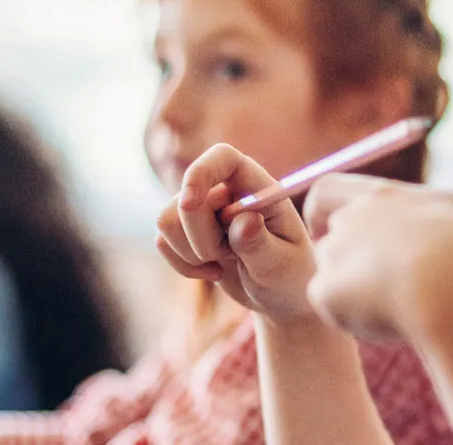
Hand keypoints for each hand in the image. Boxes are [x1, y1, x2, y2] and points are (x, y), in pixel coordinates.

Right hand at [156, 143, 319, 324]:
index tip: (190, 203)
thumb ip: (261, 243)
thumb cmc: (290, 275)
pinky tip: (213, 272)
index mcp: (257, 187)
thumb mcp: (281, 265)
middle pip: (186, 200)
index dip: (200, 172)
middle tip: (232, 258)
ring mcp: (203, 208)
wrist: (279, 295)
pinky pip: (162, 240)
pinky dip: (183, 264)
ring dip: (191, 253)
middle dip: (202, 241)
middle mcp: (226, 190)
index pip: (223, 157)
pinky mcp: (186, 229)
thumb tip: (244, 219)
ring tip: (224, 263)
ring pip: (167, 220)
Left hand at [302, 138, 452, 340]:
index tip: (338, 227)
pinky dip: (354, 319)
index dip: (324, 210)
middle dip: (353, 263)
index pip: (326, 191)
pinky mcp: (328, 295)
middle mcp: (349, 220)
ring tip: (402, 310)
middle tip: (392, 285)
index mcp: (382, 195)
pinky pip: (331, 310)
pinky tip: (392, 326)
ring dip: (356, 294)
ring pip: (331, 279)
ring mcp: (335, 257)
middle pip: (329, 241)